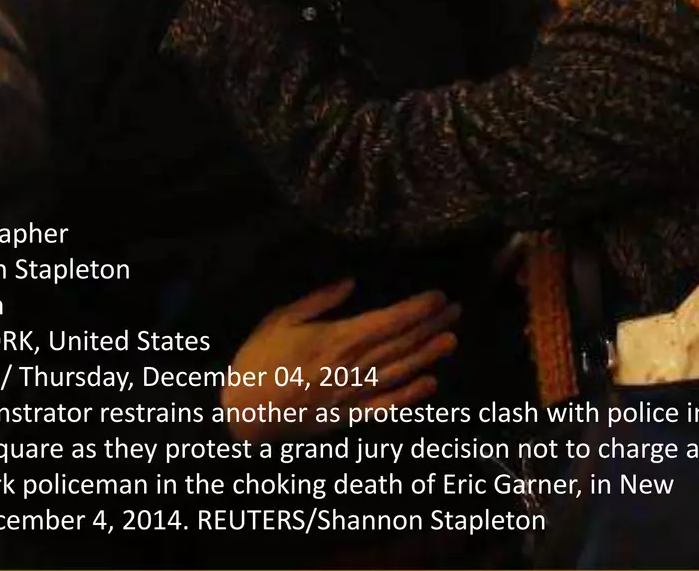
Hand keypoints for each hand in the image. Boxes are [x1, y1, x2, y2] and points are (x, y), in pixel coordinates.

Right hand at [222, 279, 459, 443]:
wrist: (243, 414)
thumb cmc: (258, 361)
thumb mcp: (280, 319)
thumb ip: (318, 301)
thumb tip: (351, 282)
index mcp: (337, 339)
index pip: (388, 321)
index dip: (417, 308)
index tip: (439, 296)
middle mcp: (352, 367)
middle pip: (400, 343)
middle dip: (430, 326)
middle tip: (456, 311)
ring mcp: (352, 394)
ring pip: (399, 372)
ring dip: (428, 356)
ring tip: (452, 341)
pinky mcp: (348, 417)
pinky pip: (385, 407)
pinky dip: (409, 397)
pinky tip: (429, 386)